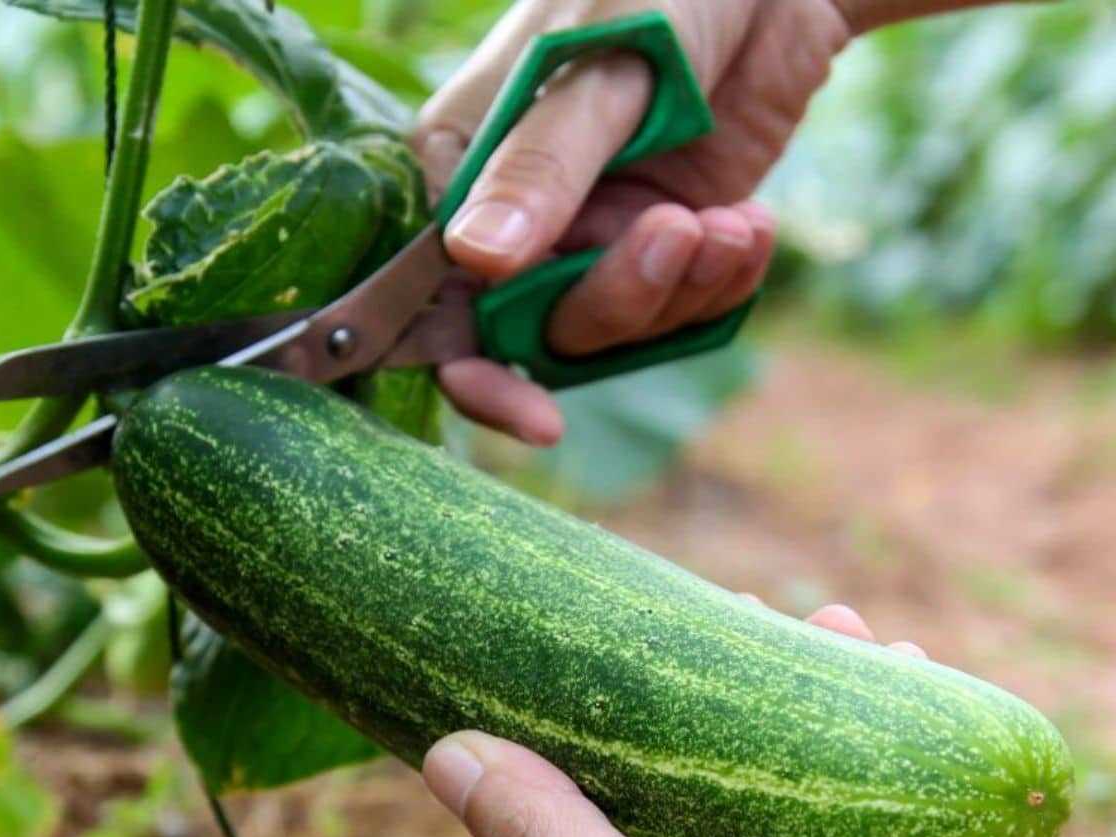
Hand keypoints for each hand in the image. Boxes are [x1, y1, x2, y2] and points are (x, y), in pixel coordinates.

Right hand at [414, 0, 854, 444]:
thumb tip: (476, 262)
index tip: (537, 421)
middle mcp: (515, 220)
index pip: (435, 299)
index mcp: (462, 170)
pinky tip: (750, 228)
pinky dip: (720, 285)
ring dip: (680, 290)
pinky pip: (674, 312)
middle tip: (679, 233)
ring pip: (610, 329)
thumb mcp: (598, 67)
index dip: (477, 373)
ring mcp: (586, 238)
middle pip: (536, 330)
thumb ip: (542, 166)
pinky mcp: (653, 248)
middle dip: (617, 300)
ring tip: (732, 223)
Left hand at [422, 603, 1115, 836]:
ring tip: (811, 623)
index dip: (594, 734)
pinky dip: (878, 724)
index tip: (600, 646)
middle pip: (702, 783)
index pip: (600, 818)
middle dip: (707, 697)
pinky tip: (887, 660)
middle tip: (725, 608)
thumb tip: (443, 756)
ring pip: (794, 777)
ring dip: (799, 694)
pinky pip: (878, 788)